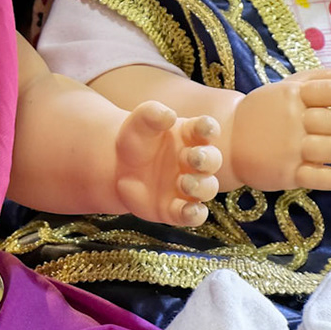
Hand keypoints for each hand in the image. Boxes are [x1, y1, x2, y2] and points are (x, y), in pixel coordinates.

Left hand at [113, 102, 221, 226]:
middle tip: (193, 157)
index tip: (205, 128)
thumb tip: (168, 115)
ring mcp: (190, 186)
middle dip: (206, 159)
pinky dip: (194, 215)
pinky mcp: (178, 209)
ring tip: (184, 182)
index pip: (207, 129)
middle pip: (212, 160)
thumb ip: (152, 114)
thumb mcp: (139, 123)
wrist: (118, 168)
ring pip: (207, 188)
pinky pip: (194, 215)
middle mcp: (196, 161)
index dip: (209, 129)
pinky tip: (189, 211)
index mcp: (191, 135)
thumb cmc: (136, 140)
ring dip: (201, 186)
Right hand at [229, 69, 330, 191]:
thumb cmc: (259, 114)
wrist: (224, 141)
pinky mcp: (284, 173)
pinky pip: (313, 177)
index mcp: (290, 97)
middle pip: (326, 121)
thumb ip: (311, 80)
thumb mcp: (280, 90)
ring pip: (323, 149)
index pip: (321, 91)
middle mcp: (290, 122)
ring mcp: (287, 148)